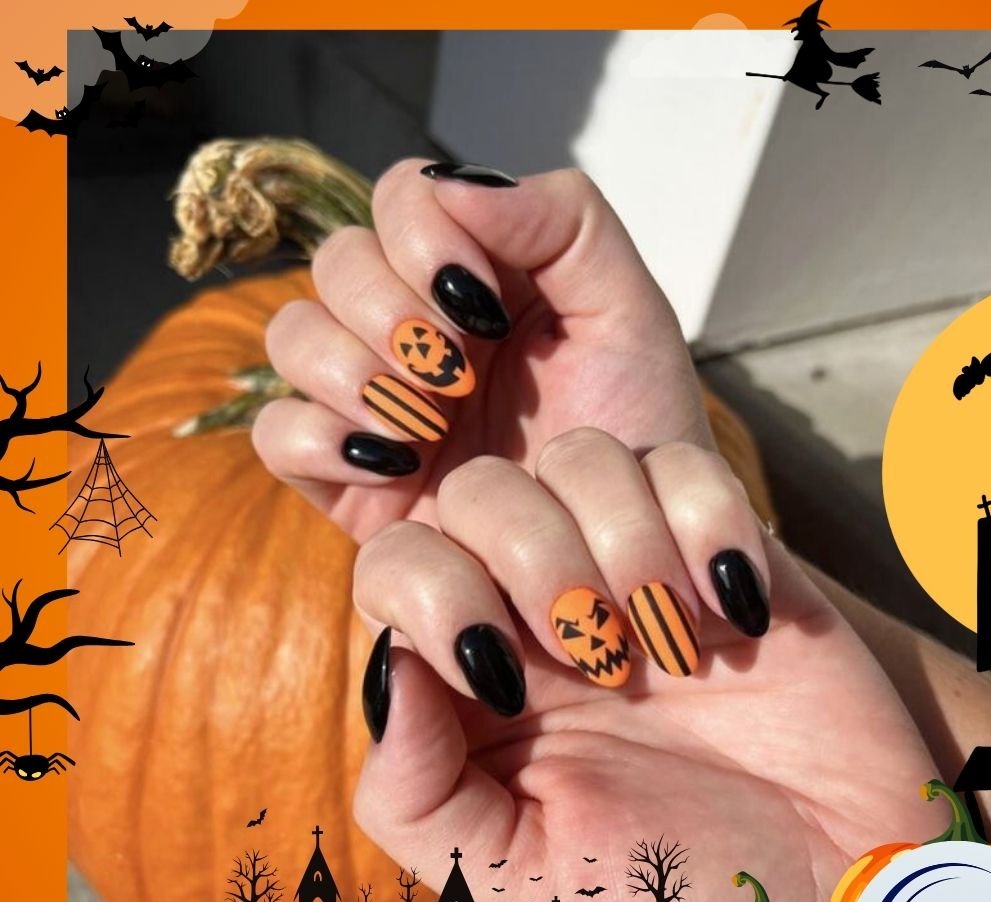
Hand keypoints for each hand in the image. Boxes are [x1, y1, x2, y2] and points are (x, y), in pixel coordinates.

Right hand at [252, 160, 710, 540]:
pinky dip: (320, 438)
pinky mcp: (344, 475)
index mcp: (476, 272)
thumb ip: (563, 222)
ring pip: (291, 337)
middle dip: (388, 313)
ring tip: (428, 425)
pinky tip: (395, 463)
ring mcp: (374, 398)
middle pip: (336, 262)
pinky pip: (277, 432)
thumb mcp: (627, 311)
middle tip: (456, 375)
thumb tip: (452, 184)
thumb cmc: (634, 429)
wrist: (619, 548)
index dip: (421, 237)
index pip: (401, 200)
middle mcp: (413, 326)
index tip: (479, 304)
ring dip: (351, 371)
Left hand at [352, 428, 940, 901]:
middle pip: (481, 488)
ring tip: (669, 648)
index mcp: (475, 677)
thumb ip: (413, 791)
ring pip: (584, 456)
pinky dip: (709, 525)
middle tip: (599, 661)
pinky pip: (692, 470)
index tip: (502, 682)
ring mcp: (634, 572)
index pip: (398, 561)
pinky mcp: (727, 553)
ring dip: (623, 544)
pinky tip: (737, 616)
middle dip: (533, 559)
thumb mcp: (509, 877)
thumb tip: (384, 664)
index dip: (433, 593)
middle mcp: (540, 610)